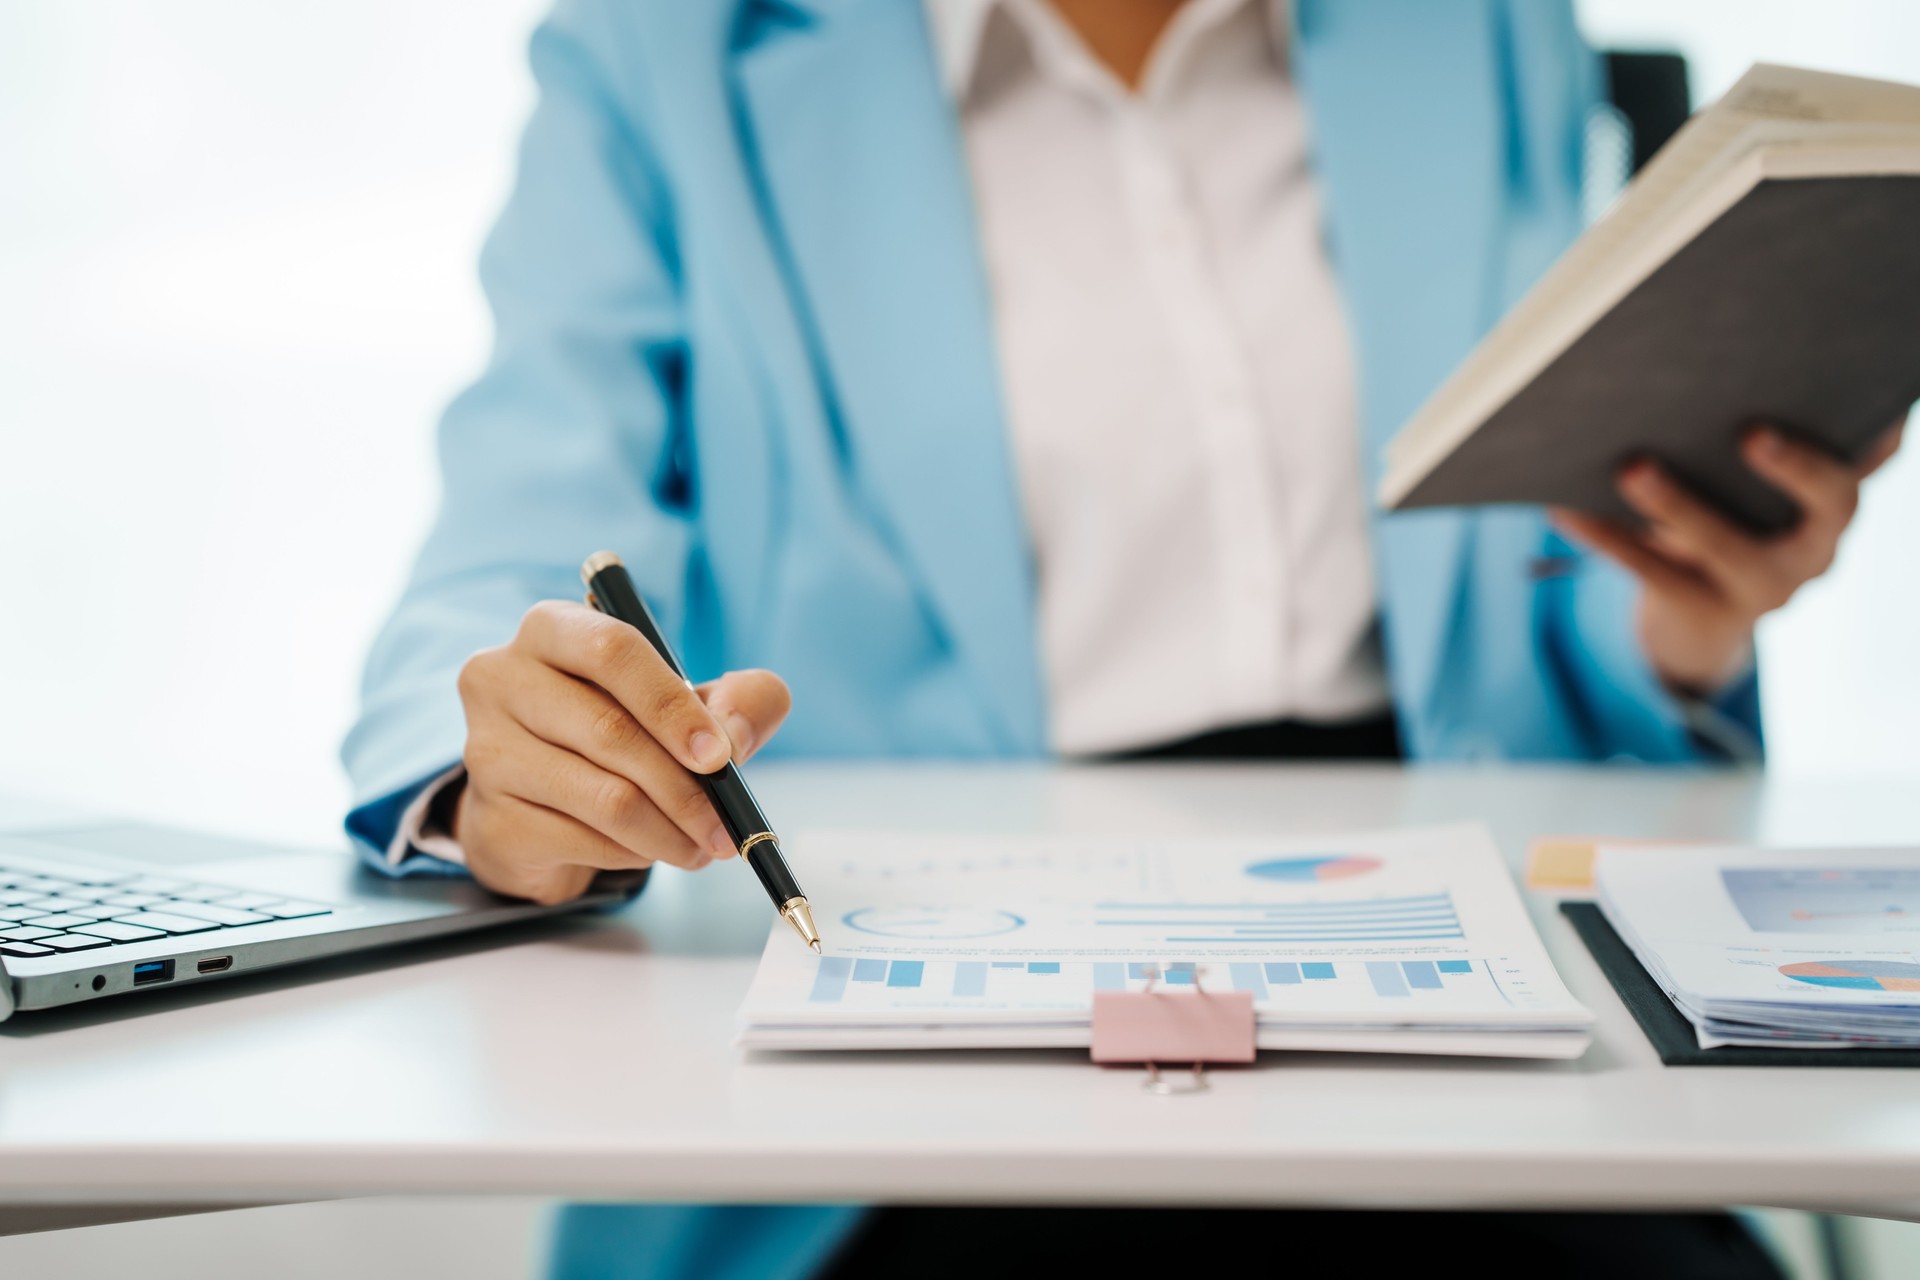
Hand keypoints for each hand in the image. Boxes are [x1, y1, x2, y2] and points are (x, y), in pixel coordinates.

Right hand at [449, 600, 790, 903]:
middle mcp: (502, 679)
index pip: (612, 649)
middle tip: (726, 825)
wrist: (540, 808)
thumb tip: (736, 734)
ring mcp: (486, 750)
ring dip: (669, 831)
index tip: (720, 756)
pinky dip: (634, 853)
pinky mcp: (490, 818)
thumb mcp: (687, 705)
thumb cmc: (619, 735)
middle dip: (686, 788)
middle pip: (610, 731)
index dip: (672, 705)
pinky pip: (584, 840)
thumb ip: (738, 700)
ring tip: (701, 846)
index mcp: (551, 630)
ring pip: (604, 797)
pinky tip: (650, 849)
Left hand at [1553, 422, 1903, 693]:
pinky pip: (1653, 572)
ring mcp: (1767, 587)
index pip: (1873, 457)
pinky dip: (1607, 536)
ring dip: (1677, 504)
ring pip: (1727, 545)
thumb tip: (1687, 361)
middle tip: (1751, 431)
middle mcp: (1817, 545)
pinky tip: (1567, 507)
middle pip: (1829, 501)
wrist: (1697, 617)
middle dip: (1796, 466)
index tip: (1878, 395)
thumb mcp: (1744, 483)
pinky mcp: (1709, 613)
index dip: (1883, 428)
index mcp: (1833, 500)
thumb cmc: (1724, 515)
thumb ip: (1746, 440)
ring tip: (1630, 466)